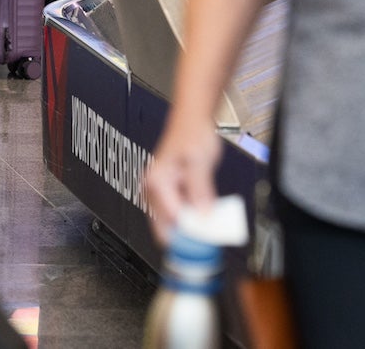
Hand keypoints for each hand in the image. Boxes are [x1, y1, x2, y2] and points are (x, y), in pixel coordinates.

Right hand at [144, 112, 222, 243]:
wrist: (193, 122)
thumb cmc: (191, 134)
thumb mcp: (199, 163)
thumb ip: (200, 191)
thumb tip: (203, 216)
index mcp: (156, 182)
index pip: (169, 220)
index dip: (187, 233)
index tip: (203, 243)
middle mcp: (154, 188)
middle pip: (168, 224)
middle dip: (188, 234)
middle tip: (208, 240)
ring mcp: (162, 191)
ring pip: (175, 221)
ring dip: (192, 227)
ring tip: (211, 228)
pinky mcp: (172, 191)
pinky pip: (181, 212)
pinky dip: (194, 217)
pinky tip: (208, 217)